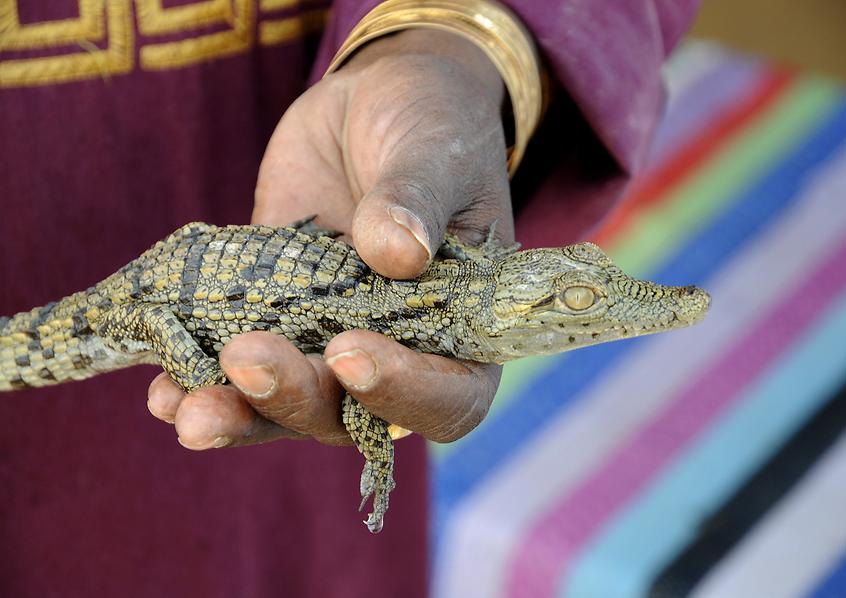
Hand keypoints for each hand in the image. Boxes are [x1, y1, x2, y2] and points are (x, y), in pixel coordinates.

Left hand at [147, 30, 511, 447]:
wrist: (373, 103)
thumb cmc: (430, 126)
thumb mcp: (435, 153)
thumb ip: (417, 202)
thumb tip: (395, 253)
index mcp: (460, 328)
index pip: (449, 396)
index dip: (402, 392)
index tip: (349, 352)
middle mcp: (398, 351)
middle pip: (353, 414)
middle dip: (297, 397)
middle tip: (247, 358)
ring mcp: (330, 338)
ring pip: (291, 405)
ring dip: (239, 413)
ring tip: (183, 410)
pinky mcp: (274, 316)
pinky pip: (239, 367)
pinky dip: (198, 382)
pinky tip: (160, 389)